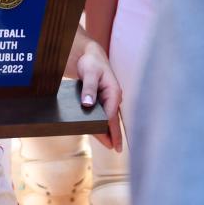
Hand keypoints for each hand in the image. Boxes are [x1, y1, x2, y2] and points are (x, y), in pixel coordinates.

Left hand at [65, 37, 122, 151]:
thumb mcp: (89, 73)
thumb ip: (88, 88)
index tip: (112, 143)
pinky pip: (104, 113)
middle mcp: (113, 96)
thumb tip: (88, 104)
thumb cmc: (90, 62)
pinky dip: (103, 123)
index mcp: (114, 91)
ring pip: (109, 117)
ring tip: (110, 145)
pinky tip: (101, 132)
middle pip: (113, 119)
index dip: (111, 130)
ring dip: (109, 130)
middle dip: (114, 134)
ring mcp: (109, 98)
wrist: (88, 54)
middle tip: (115, 149)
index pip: (112, 115)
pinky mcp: (103, 98)